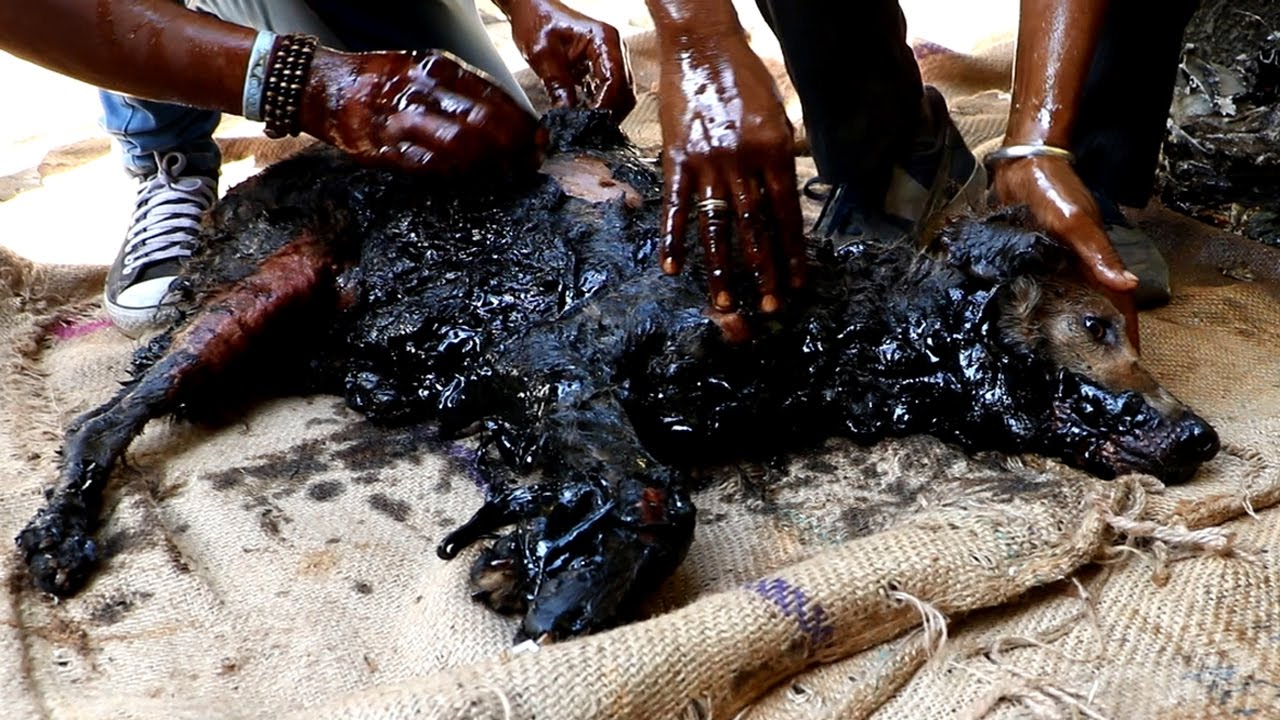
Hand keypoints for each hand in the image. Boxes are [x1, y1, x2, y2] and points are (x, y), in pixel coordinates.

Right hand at [301, 48, 542, 175]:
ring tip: (508, 174)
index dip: (521, 121)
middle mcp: (423, 92)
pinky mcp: (386, 150)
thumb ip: (459, 89)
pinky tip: (472, 180)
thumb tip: (503, 115)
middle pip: (482, 122)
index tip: (540, 137)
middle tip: (531, 161)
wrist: (322, 87)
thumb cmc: (380, 79)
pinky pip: (429, 166)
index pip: (492, 95)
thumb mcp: (422, 68)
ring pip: (460, 145)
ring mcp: (403, 122)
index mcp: (436, 69)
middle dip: (514, 146)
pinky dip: (455, 175)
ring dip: (490, 164)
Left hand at [502, 0, 634, 120]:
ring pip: (621, 96)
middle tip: (586, 132)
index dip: (605, 107)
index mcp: (604, 39)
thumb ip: (558, 85)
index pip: (615, 80)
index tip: (588, 125)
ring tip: (583, 127)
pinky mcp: (602, 68)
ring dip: (606, 114)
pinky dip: (599, 108)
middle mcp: (614, 48)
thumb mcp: (543, 55)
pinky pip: (610, 93)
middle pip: (625, 92)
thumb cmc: (537, 22)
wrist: (532, 10)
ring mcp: (611, 59)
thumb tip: (567, 118)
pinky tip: (583, 117)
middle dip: (609, 114)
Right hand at [656, 33, 805, 314]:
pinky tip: (671, 267)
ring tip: (724, 301)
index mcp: (773, 151)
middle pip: (755, 228)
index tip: (799, 283)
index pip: (786, 214)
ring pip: (717, 225)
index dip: (794, 252)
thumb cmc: (745, 79)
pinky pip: (675, 206)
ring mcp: (707, 162)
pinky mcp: (677, 158)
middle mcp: (742, 161)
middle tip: (770, 306)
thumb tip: (781, 204)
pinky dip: (673, 238)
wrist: (703, 46)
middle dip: (764, 271)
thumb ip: (778, 161)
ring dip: (721, 267)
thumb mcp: (777, 117)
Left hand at [992, 155, 1141, 347]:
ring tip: (1061, 361)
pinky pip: (1044, 289)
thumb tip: (1128, 286)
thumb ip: (1097, 254)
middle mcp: (1079, 265)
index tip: (1128, 365)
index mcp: (1095, 260)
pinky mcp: (1035, 258)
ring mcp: (1057, 262)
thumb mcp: (1076, 223)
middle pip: (1095, 308)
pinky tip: (1030, 326)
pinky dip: (1043, 308)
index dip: (1126, 333)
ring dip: (1069, 327)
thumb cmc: (1052, 190)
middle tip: (1090, 373)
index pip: (1118, 304)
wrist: (1022, 165)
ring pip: (1070, 302)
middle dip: (1097, 339)